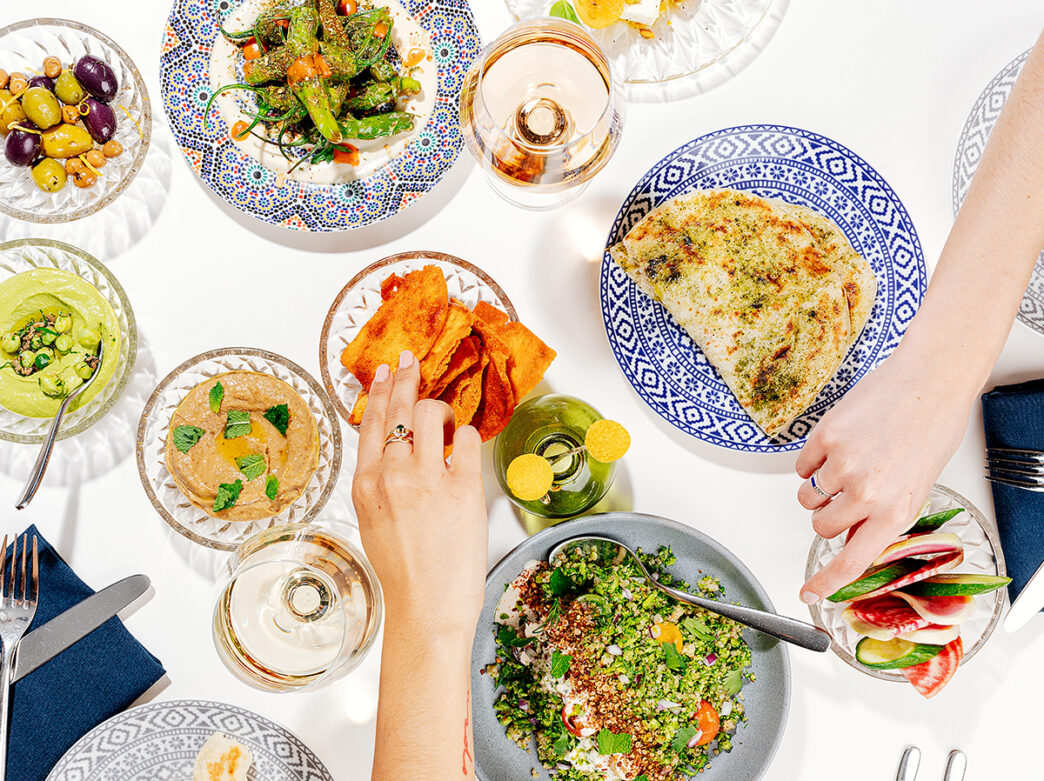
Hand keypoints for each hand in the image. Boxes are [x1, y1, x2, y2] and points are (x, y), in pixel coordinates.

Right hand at [351, 350, 487, 634]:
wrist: (426, 609)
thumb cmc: (403, 573)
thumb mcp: (373, 522)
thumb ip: (380, 483)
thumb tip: (395, 451)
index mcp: (366, 485)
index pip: (373, 421)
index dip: (382, 390)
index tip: (389, 370)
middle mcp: (393, 475)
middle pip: (402, 408)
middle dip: (410, 380)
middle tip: (415, 364)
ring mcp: (428, 479)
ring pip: (434, 413)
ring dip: (444, 410)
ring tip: (448, 424)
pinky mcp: (462, 488)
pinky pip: (469, 438)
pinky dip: (469, 435)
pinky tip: (465, 447)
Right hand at [795, 348, 973, 602]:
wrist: (927, 383)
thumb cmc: (930, 431)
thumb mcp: (916, 487)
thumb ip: (882, 516)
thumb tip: (854, 537)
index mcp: (895, 512)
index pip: (852, 562)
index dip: (826, 582)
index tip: (809, 593)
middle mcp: (867, 494)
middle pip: (821, 526)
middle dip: (827, 515)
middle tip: (846, 493)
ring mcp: (843, 466)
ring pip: (807, 497)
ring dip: (819, 487)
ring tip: (847, 463)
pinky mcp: (825, 438)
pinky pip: (802, 466)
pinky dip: (813, 460)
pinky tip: (840, 444)